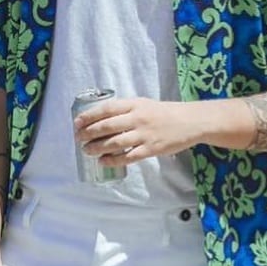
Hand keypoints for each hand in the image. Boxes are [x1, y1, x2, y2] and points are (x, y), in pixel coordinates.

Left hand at [74, 96, 204, 164]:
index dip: (89, 116)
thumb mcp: (143, 104)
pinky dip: (112, 160)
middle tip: (78, 139)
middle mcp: (137, 118)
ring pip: (114, 142)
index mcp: (134, 104)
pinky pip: (127, 156)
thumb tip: (101, 119)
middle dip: (88, 133)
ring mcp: (144, 134)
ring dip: (97, 148)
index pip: (106, 109)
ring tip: (86, 151)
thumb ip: (125, 110)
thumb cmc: (163, 113)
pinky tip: (103, 161)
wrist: (189, 121)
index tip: (77, 123)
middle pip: (107, 126)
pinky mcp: (151, 149)